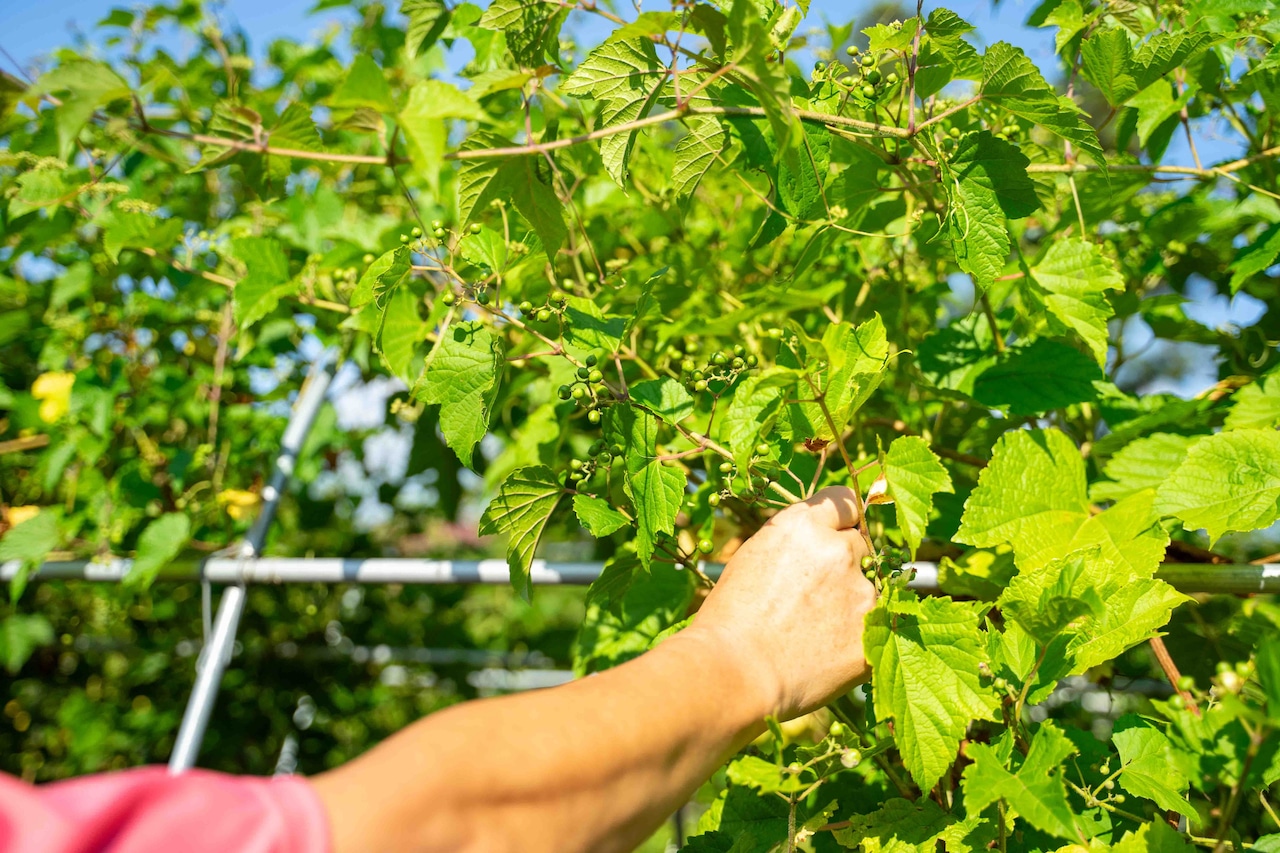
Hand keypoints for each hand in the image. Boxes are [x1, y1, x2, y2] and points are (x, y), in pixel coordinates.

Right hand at [685, 486, 875, 721]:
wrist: (734, 671)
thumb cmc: (731, 618)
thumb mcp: (754, 557)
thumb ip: (794, 542)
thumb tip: (818, 540)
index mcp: (804, 525)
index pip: (845, 501)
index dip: (841, 520)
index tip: (837, 534)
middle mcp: (839, 549)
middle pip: (859, 545)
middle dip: (845, 564)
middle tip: (815, 596)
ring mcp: (861, 590)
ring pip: (869, 588)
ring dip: (852, 602)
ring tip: (814, 632)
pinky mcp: (874, 630)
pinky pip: (874, 626)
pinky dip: (856, 637)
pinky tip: (825, 653)